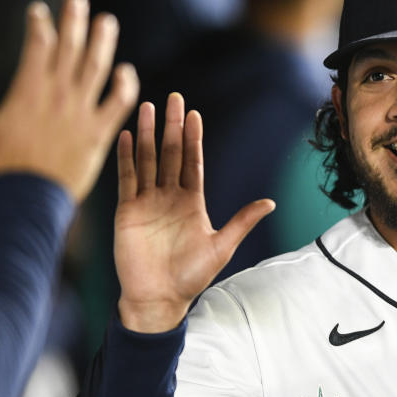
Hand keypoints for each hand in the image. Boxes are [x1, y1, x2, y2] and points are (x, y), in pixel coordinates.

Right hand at [0, 0, 138, 201]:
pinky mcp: (100, 132)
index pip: (38, 46)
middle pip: (70, 49)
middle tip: (79, 0)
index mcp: (28, 91)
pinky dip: (126, 86)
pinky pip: (119, 103)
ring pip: (97, 68)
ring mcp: (82, 112)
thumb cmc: (2, 166)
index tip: (40, 12)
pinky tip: (127, 71)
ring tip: (107, 22)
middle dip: (74, 21)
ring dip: (103, 42)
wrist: (29, 199)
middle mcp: (58, 96)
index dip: (39, 25)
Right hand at [114, 93, 274, 332]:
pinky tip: (127, 136)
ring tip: (147, 108)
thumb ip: (242, 221)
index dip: (192, 139)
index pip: (192, 163)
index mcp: (192, 203)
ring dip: (148, 135)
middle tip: (173, 98)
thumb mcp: (221, 246)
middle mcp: (169, 197)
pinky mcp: (127, 211)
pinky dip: (126, 158)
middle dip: (171, 127)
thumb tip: (271, 203)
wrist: (158, 298)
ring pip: (147, 160)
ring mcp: (147, 202)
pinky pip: (126, 179)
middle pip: (170, 154)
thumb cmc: (191, 277)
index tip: (193, 115)